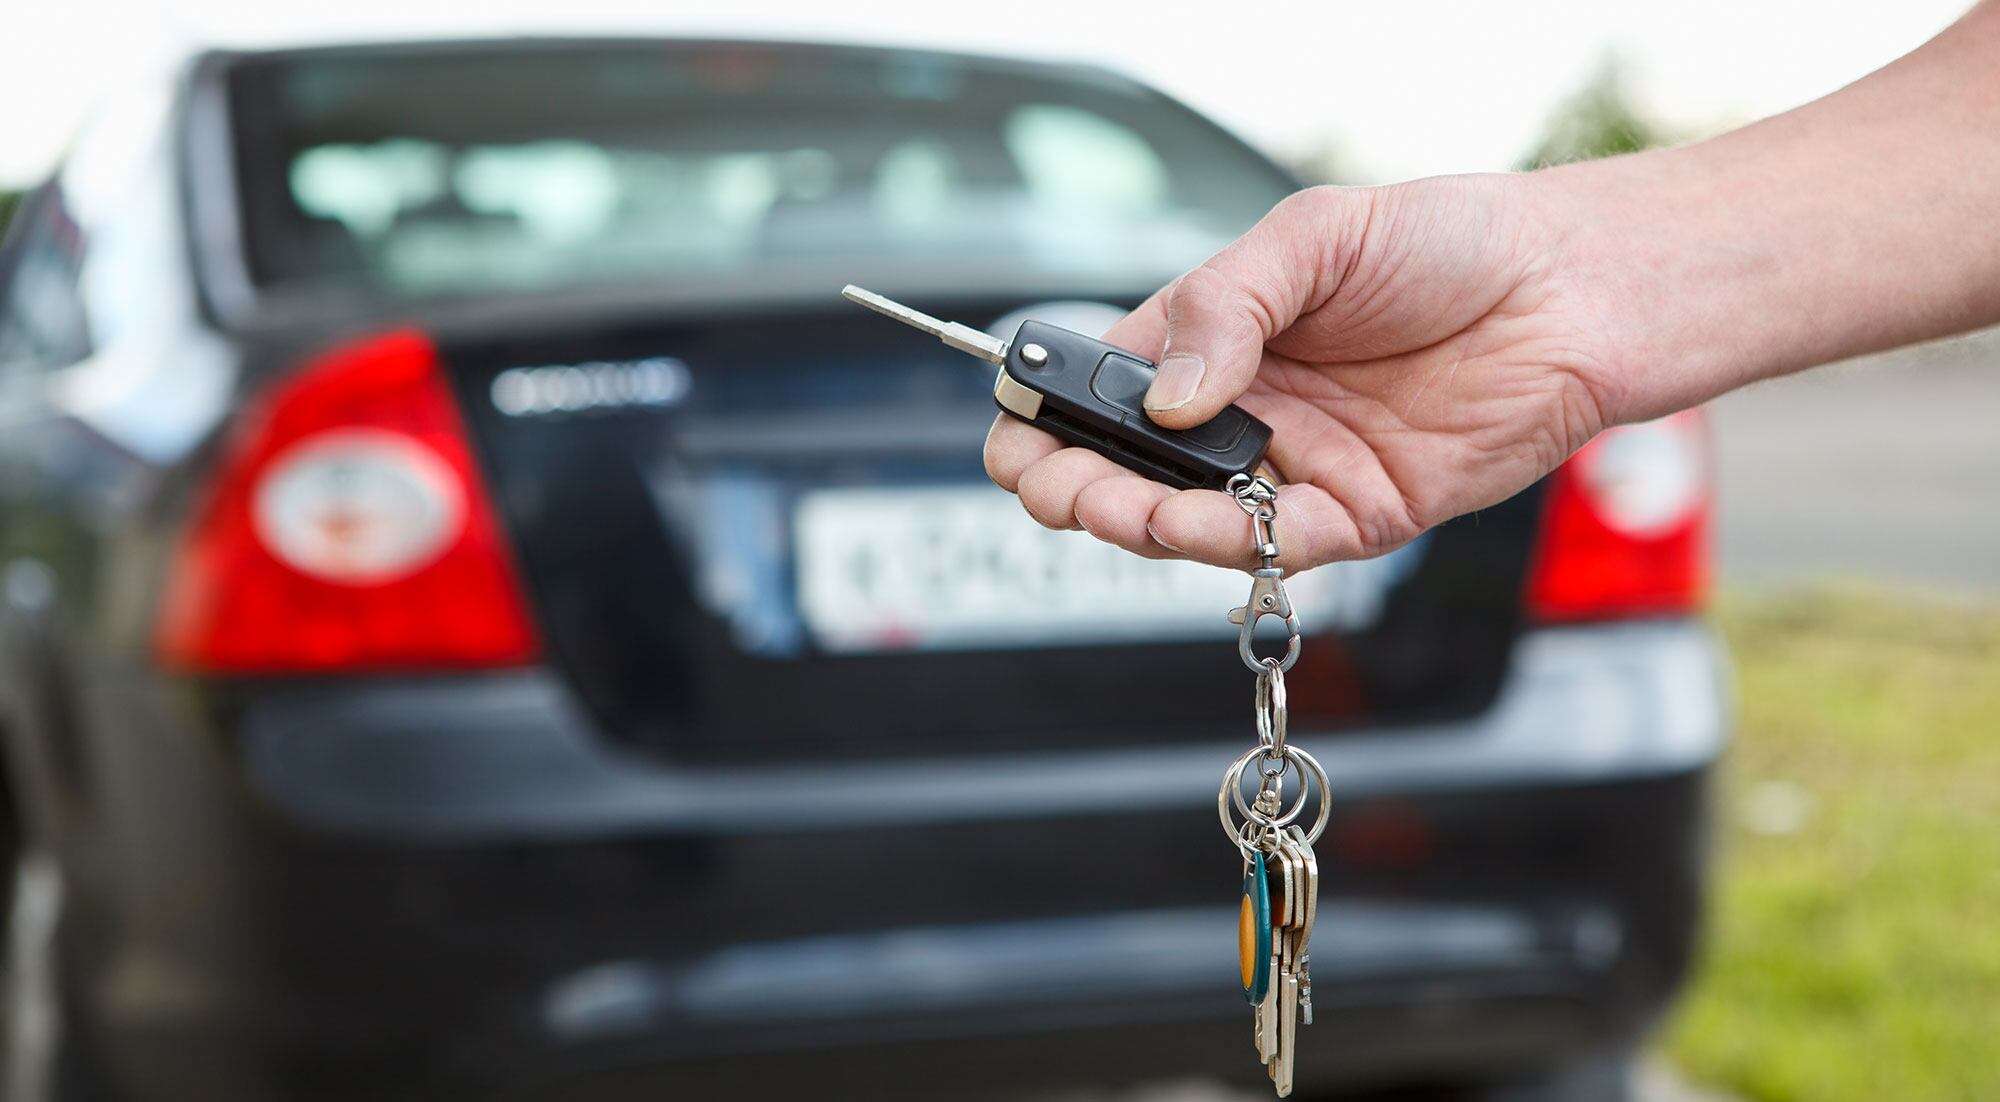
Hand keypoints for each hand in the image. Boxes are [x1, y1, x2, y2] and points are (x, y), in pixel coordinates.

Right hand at [982, 176, 1618, 571]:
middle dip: (1073, 487)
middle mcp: (1239, 415)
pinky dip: (1228, 545)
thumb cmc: (1446, 244)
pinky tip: (1199, 524)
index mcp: (1208, 342)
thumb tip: (1162, 403)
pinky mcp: (1354, 517)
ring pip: (1184, 524)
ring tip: (1124, 510)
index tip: (1022, 429)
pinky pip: (1275, 547)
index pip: (1094, 393)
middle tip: (1060, 487)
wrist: (1570, 289)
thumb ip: (1226, 310)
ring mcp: (1291, 470)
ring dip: (1139, 524)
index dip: (1044, 417)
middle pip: (1121, 474)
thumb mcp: (1314, 238)